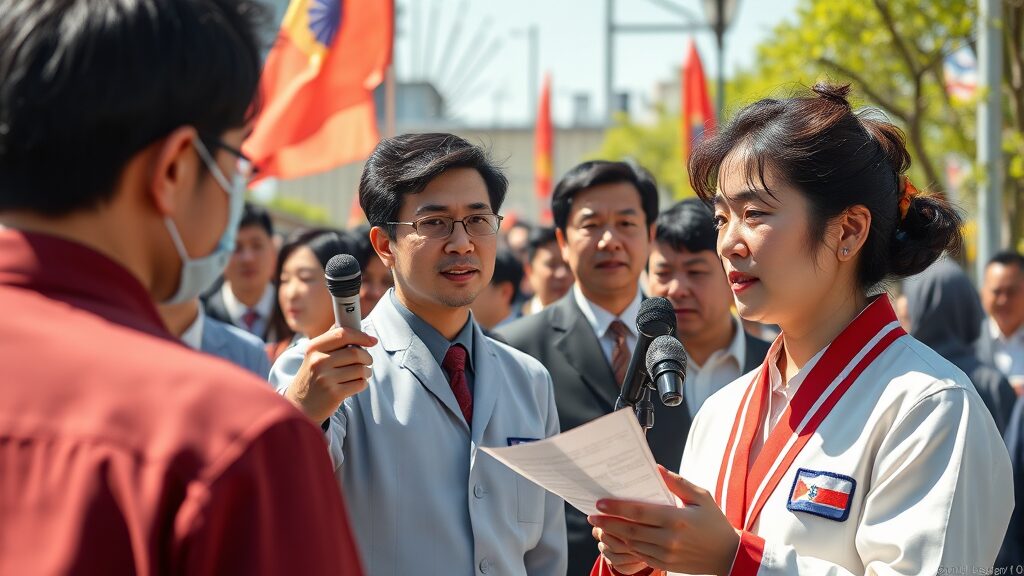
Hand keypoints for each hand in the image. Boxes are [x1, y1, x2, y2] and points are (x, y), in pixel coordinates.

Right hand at [284, 327, 376, 422]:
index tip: (372, 340)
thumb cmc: (312, 377)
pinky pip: (360, 384)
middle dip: (367, 357)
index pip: (342, 334)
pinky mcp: (334, 394)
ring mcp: (326, 378)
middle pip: (355, 352)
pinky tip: (356, 384)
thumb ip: (332, 339)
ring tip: (361, 374)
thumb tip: (355, 326)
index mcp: (314, 348)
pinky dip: (363, 383)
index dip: (361, 336)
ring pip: (361, 369)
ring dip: (366, 371)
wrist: (300, 406)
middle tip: (367, 361)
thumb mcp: (315, 355)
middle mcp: (318, 361)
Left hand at [589, 466, 739, 575]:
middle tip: (591, 513)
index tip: (600, 502)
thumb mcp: (701, 497)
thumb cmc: (714, 521)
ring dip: (614, 534)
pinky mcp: (665, 564)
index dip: (617, 507)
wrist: (727, 555)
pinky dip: (626, 546)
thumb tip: (655, 469)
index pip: (639, 512)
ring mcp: (666, 554)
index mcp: (677, 518)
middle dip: (608, 521)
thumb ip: (676, 482)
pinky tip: (618, 537)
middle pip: (630, 530)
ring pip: (632, 544)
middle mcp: (669, 538)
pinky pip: (640, 555)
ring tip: (600, 524)